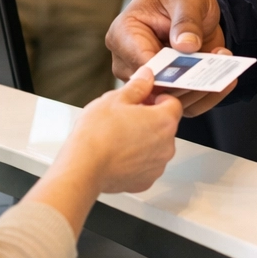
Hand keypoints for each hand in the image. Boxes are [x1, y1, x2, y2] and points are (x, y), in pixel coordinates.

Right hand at [26, 68, 182, 232]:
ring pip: (156, 146)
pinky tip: (117, 154)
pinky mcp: (145, 181)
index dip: (156, 98)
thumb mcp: (115, 99)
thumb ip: (137, 86)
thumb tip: (147, 76)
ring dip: (143, 140)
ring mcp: (157, 166)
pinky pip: (145, 165)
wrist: (83, 168)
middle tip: (126, 116)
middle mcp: (167, 146)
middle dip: (149, 119)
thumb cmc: (97, 134)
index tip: (143, 99)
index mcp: (164, 121)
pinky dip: (136, 160)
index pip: (172, 103)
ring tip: (118, 136)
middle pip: (165, 126)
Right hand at [106, 0, 233, 116]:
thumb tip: (186, 45)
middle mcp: (130, 62)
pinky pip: (186, 105)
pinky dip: (208, 96)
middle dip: (186, 82)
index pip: (139, 61)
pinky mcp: (168, 90)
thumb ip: (186, 20)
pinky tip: (227, 81)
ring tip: (224, 70)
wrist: (192, 9)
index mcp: (124, 33)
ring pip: (170, 101)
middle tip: (214, 69)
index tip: (188, 68)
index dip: (163, 70)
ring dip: (200, 90)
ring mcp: (148, 80)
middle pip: (153, 87)